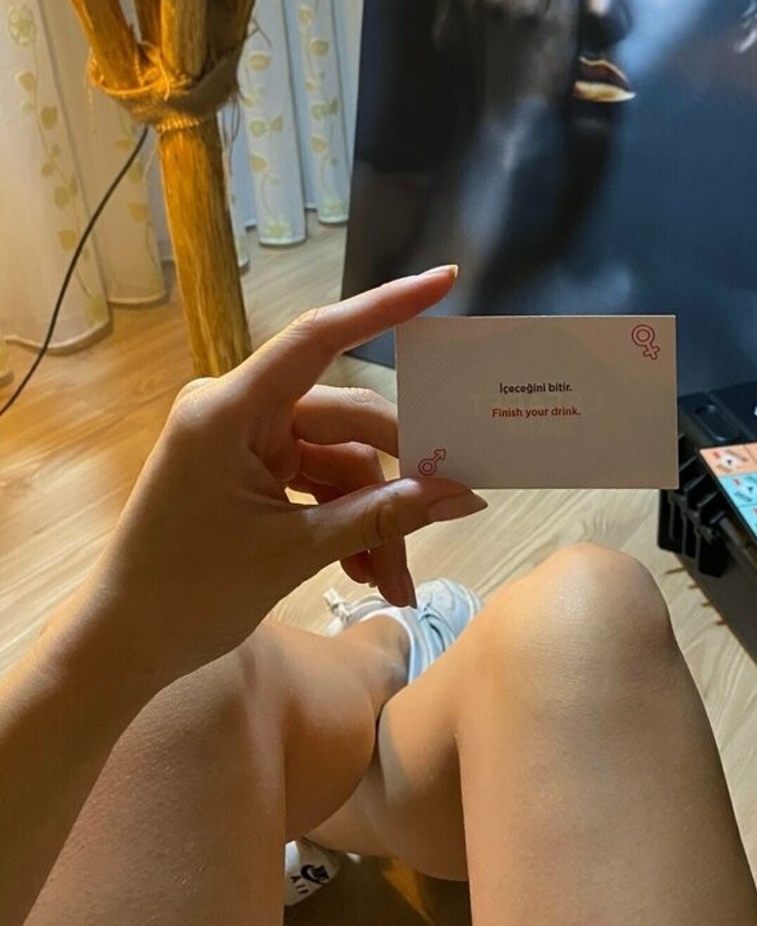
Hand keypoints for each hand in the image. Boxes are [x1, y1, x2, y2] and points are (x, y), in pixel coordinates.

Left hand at [72, 267, 484, 688]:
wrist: (123, 645)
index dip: (383, 307)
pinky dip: (345, 522)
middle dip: (394, 481)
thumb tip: (463, 495)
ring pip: (340, 461)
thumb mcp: (294, 553)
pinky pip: (318, 480)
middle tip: (444, 516)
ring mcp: (245, 440)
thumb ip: (382, 516)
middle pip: (347, 422)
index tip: (442, 281)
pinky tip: (367, 571)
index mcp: (230, 410)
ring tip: (395, 581)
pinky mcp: (251, 469)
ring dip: (372, 518)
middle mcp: (238, 410)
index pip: (318, 337)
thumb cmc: (188, 593)